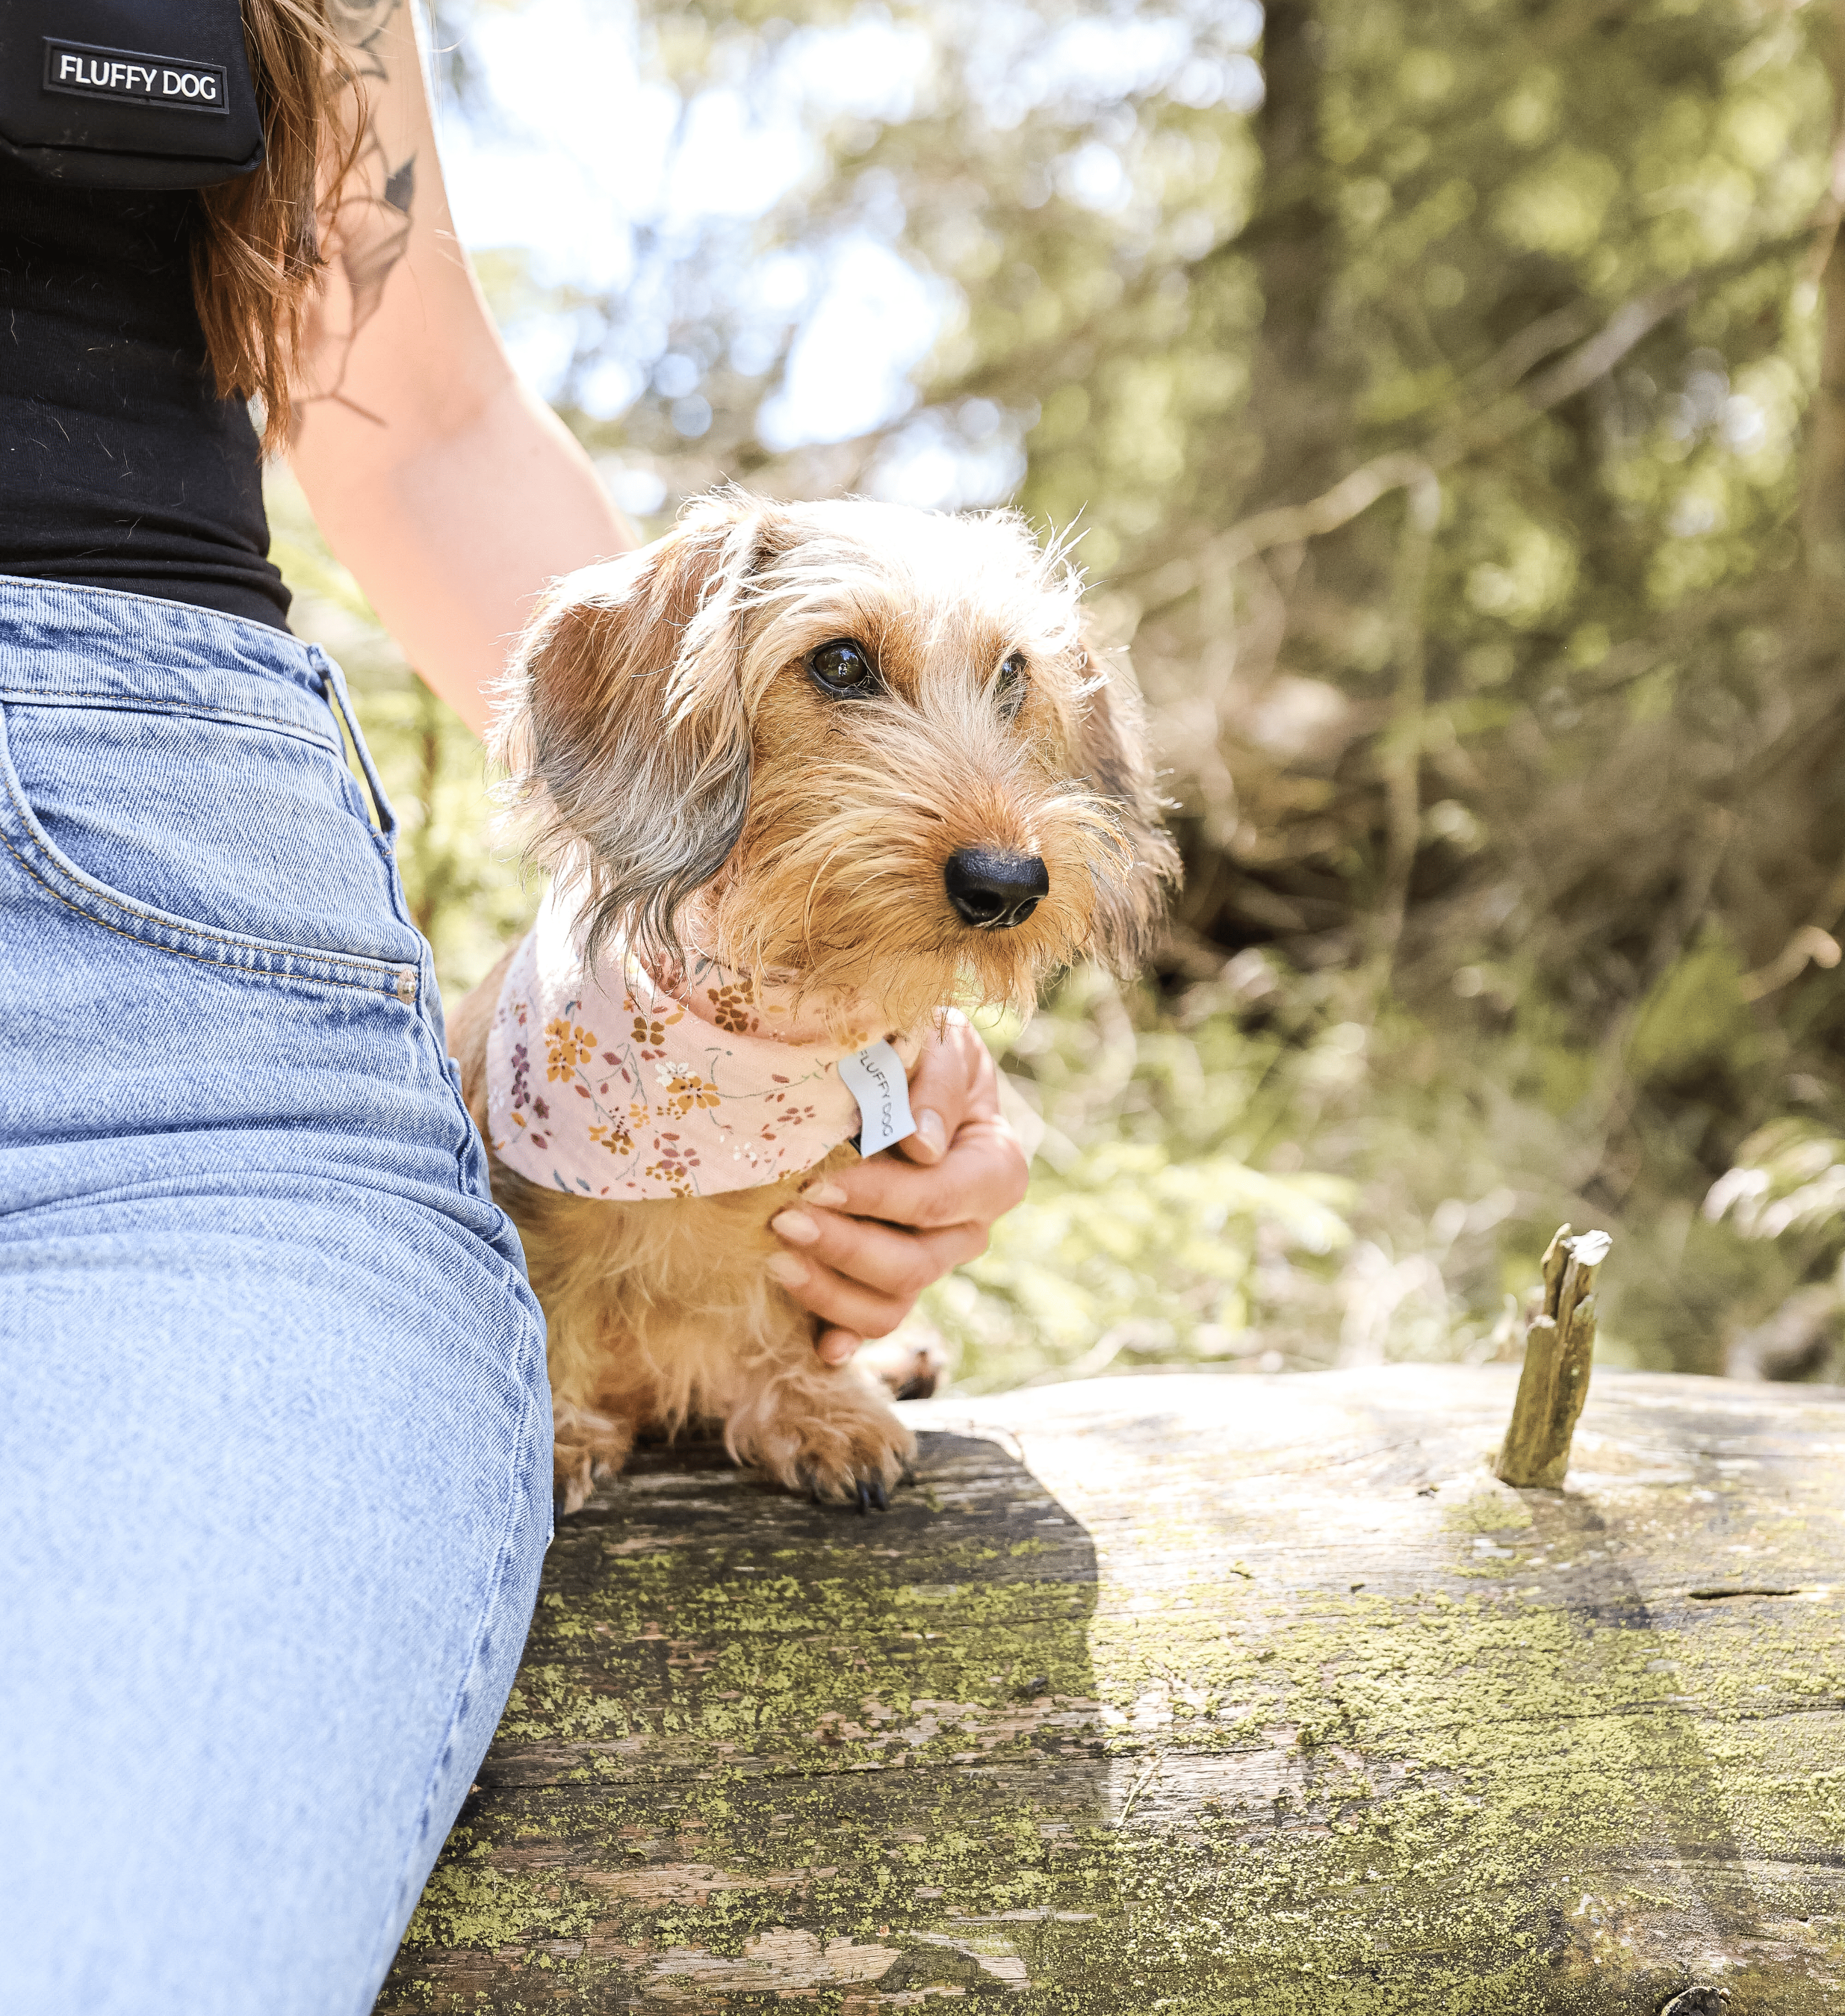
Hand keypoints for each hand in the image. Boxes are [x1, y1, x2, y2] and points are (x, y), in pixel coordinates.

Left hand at [767, 1016, 1030, 1364]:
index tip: (817, 1183)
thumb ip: (936, 1082)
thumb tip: (924, 1147)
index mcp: (994, 1169)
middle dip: (845, 1247)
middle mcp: (969, 1227)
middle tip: (783, 1222)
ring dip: (831, 1290)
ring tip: (775, 1260)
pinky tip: (818, 1344)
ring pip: (892, 1303)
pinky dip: (844, 1335)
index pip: (938, 1199)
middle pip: (915, 1262)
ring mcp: (930, 1260)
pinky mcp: (888, 1280)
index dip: (879, 1198)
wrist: (893, 1068)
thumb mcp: (940, 1040)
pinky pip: (872, 1322)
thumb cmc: (918, 1047)